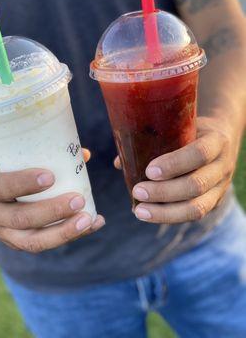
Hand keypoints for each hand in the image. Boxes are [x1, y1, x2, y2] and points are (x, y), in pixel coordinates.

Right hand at [0, 149, 103, 251]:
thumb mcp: (7, 159)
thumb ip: (38, 155)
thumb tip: (83, 153)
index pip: (2, 188)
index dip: (25, 184)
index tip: (50, 176)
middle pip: (21, 219)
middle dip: (52, 212)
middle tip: (78, 200)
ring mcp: (5, 234)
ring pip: (34, 241)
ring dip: (64, 232)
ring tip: (89, 220)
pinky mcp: (18, 243)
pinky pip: (45, 244)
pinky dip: (72, 235)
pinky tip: (94, 224)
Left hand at [118, 117, 239, 223]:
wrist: (221, 142)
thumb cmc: (192, 131)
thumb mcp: (179, 127)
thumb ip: (153, 141)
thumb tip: (120, 162)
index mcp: (216, 142)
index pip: (200, 154)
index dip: (175, 164)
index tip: (149, 170)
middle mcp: (222, 166)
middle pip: (196, 185)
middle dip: (164, 192)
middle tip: (138, 191)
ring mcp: (221, 188)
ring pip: (197, 208)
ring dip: (165, 212)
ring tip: (139, 210)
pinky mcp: (214, 202)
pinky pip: (193, 215)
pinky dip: (168, 216)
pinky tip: (147, 214)